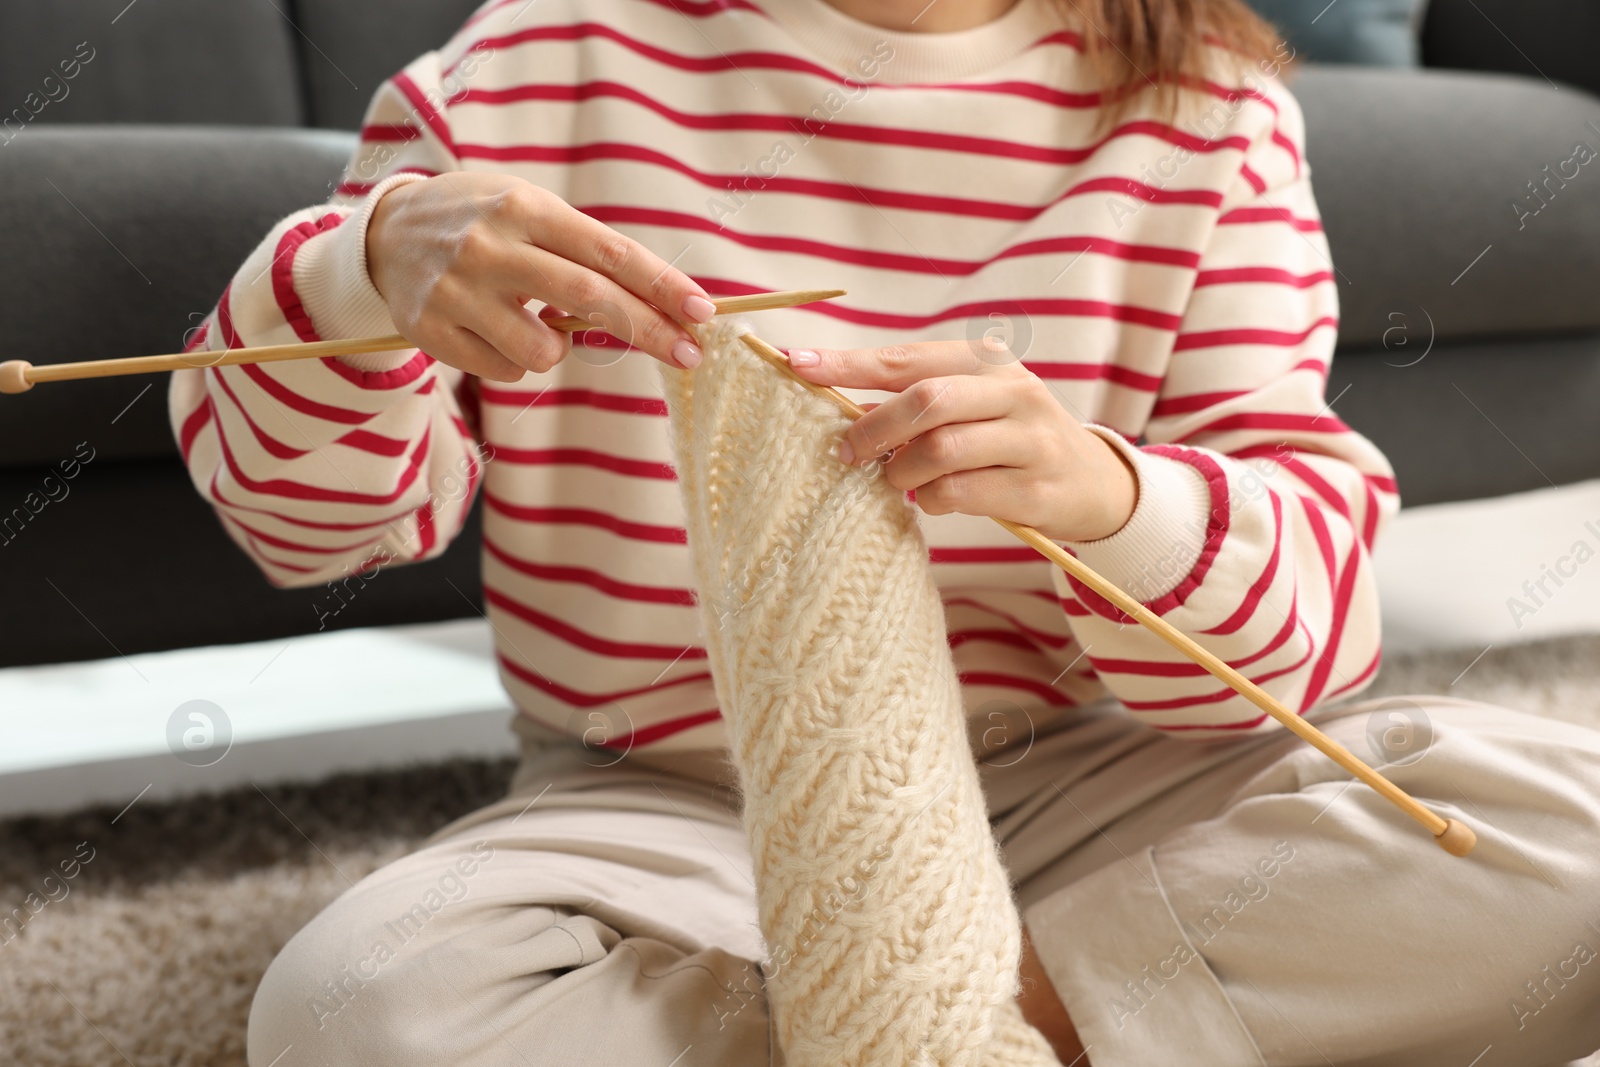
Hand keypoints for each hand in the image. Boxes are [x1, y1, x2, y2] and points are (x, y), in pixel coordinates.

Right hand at [366, 172, 715, 380]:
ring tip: (535, 323)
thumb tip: (660, 305)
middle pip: (589, 300)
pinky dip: (516, 361)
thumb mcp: (528, 209)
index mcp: (524, 206)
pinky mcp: (431, 332)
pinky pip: (505, 371)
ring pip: (545, 352)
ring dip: (560, 349)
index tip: (702, 312)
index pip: (608, 251)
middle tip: (688, 354)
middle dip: (648, 330)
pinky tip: (494, 332)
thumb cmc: (482, 221)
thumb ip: (584, 251)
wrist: (385, 232)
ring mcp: (457, 292)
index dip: (660, 285)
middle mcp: (490, 246)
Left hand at [787, 338, 1137, 541]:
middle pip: (926, 400)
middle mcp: (1014, 392)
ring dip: (903, 470)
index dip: (848, 363)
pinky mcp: (1035, 489)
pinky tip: (930, 499)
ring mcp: (1030, 440)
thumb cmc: (1008, 437)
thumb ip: (915, 400)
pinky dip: (931, 499)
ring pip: (942, 450)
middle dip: (874, 427)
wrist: (1091, 480)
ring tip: (896, 479)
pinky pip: (962, 494)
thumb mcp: (972, 403)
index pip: (906, 358)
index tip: (795, 363)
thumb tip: (838, 408)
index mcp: (988, 360)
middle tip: (846, 453)